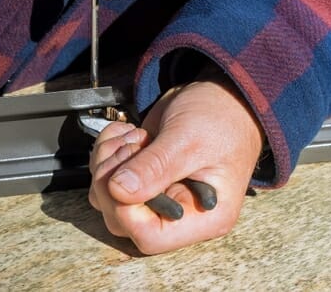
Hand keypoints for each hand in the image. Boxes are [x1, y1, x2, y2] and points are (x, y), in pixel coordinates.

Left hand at [87, 75, 263, 253]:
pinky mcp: (143, 175)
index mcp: (204, 216)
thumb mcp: (189, 140)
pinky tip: (128, 132)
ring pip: (108, 197)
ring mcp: (157, 194)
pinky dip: (108, 149)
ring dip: (108, 163)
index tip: (125, 176)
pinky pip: (107, 175)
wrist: (223, 94)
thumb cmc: (221, 118)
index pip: (151, 236)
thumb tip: (119, 190)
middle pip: (122, 220)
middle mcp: (178, 211)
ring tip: (133, 137)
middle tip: (132, 146)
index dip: (126, 210)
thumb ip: (156, 167)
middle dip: (113, 181)